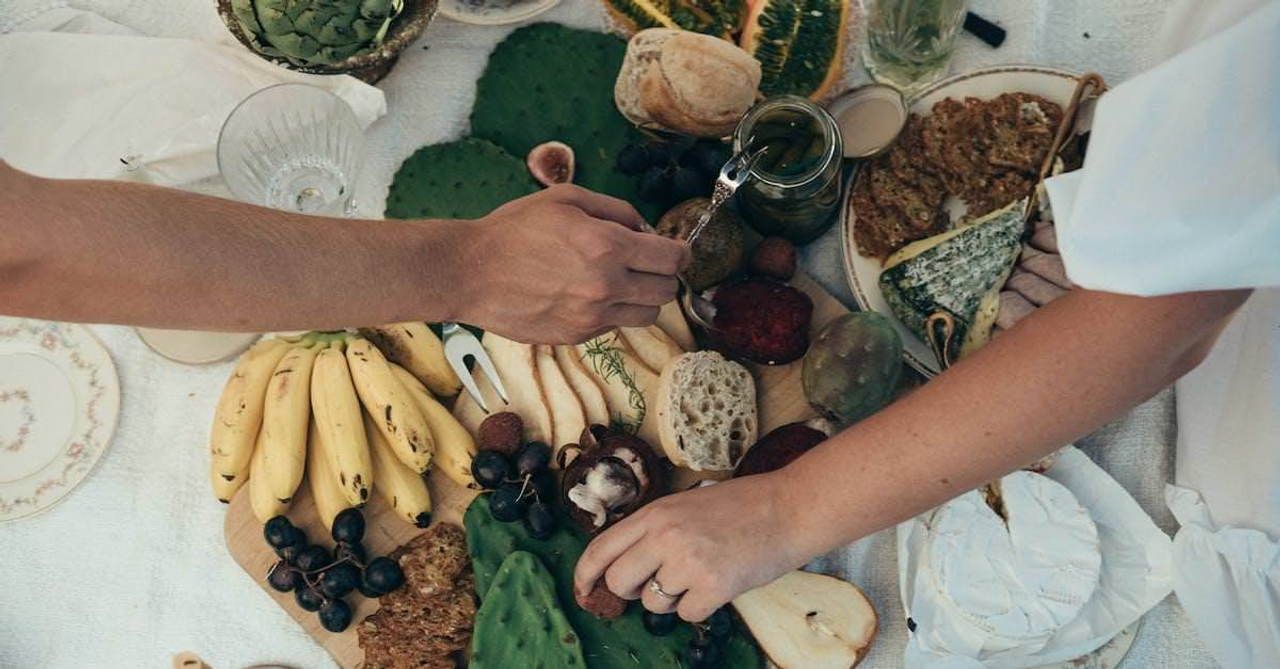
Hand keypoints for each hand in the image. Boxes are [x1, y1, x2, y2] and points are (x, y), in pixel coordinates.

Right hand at [457, 185, 689, 343]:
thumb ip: (615, 210)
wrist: (470, 272)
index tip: (672, 249)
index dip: (680, 252)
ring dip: (642, 298)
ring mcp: (592, 316)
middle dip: (663, 275)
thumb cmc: (513, 229)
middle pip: (667, 291)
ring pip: (647, 315)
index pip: (673, 259)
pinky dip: (611, 311)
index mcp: (608, 246)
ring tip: (619, 283)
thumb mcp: (566, 199)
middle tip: (645, 264)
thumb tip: (644, 228)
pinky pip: (614, 326)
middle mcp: (606, 285)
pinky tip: (586, 295)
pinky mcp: (576, 336)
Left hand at [573, 471, 812, 621]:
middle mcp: (665, 536)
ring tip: (701, 574)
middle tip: (659, 582)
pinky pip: (687, 614)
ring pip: (654, 603)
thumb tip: (626, 567)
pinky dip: (701, 606)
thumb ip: (654, 530)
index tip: (582, 590)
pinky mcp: (713, 587)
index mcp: (655, 513)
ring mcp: (688, 562)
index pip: (601, 548)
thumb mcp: (686, 505)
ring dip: (673, 598)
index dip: (585, 574)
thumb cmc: (742, 506)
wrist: (789, 508)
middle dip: (633, 591)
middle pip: (619, 582)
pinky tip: (719, 583)